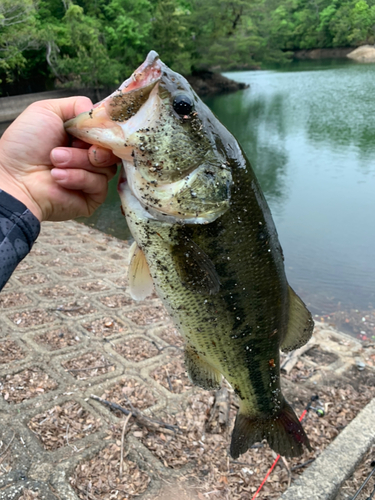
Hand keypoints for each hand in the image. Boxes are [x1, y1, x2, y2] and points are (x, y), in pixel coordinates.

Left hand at [0, 96, 118, 220]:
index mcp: (81, 136)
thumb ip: (77, 105)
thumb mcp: (47, 110)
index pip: (108, 129)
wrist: (15, 178)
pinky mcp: (93, 197)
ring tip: (55, 161)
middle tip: (70, 144)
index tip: (92, 126)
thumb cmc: (25, 145)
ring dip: (79, 160)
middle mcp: (89, 155)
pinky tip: (58, 177)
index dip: (103, 127)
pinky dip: (79, 178)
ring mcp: (92, 177)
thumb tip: (102, 114)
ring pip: (107, 165)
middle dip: (91, 144)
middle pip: (111, 147)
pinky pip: (100, 184)